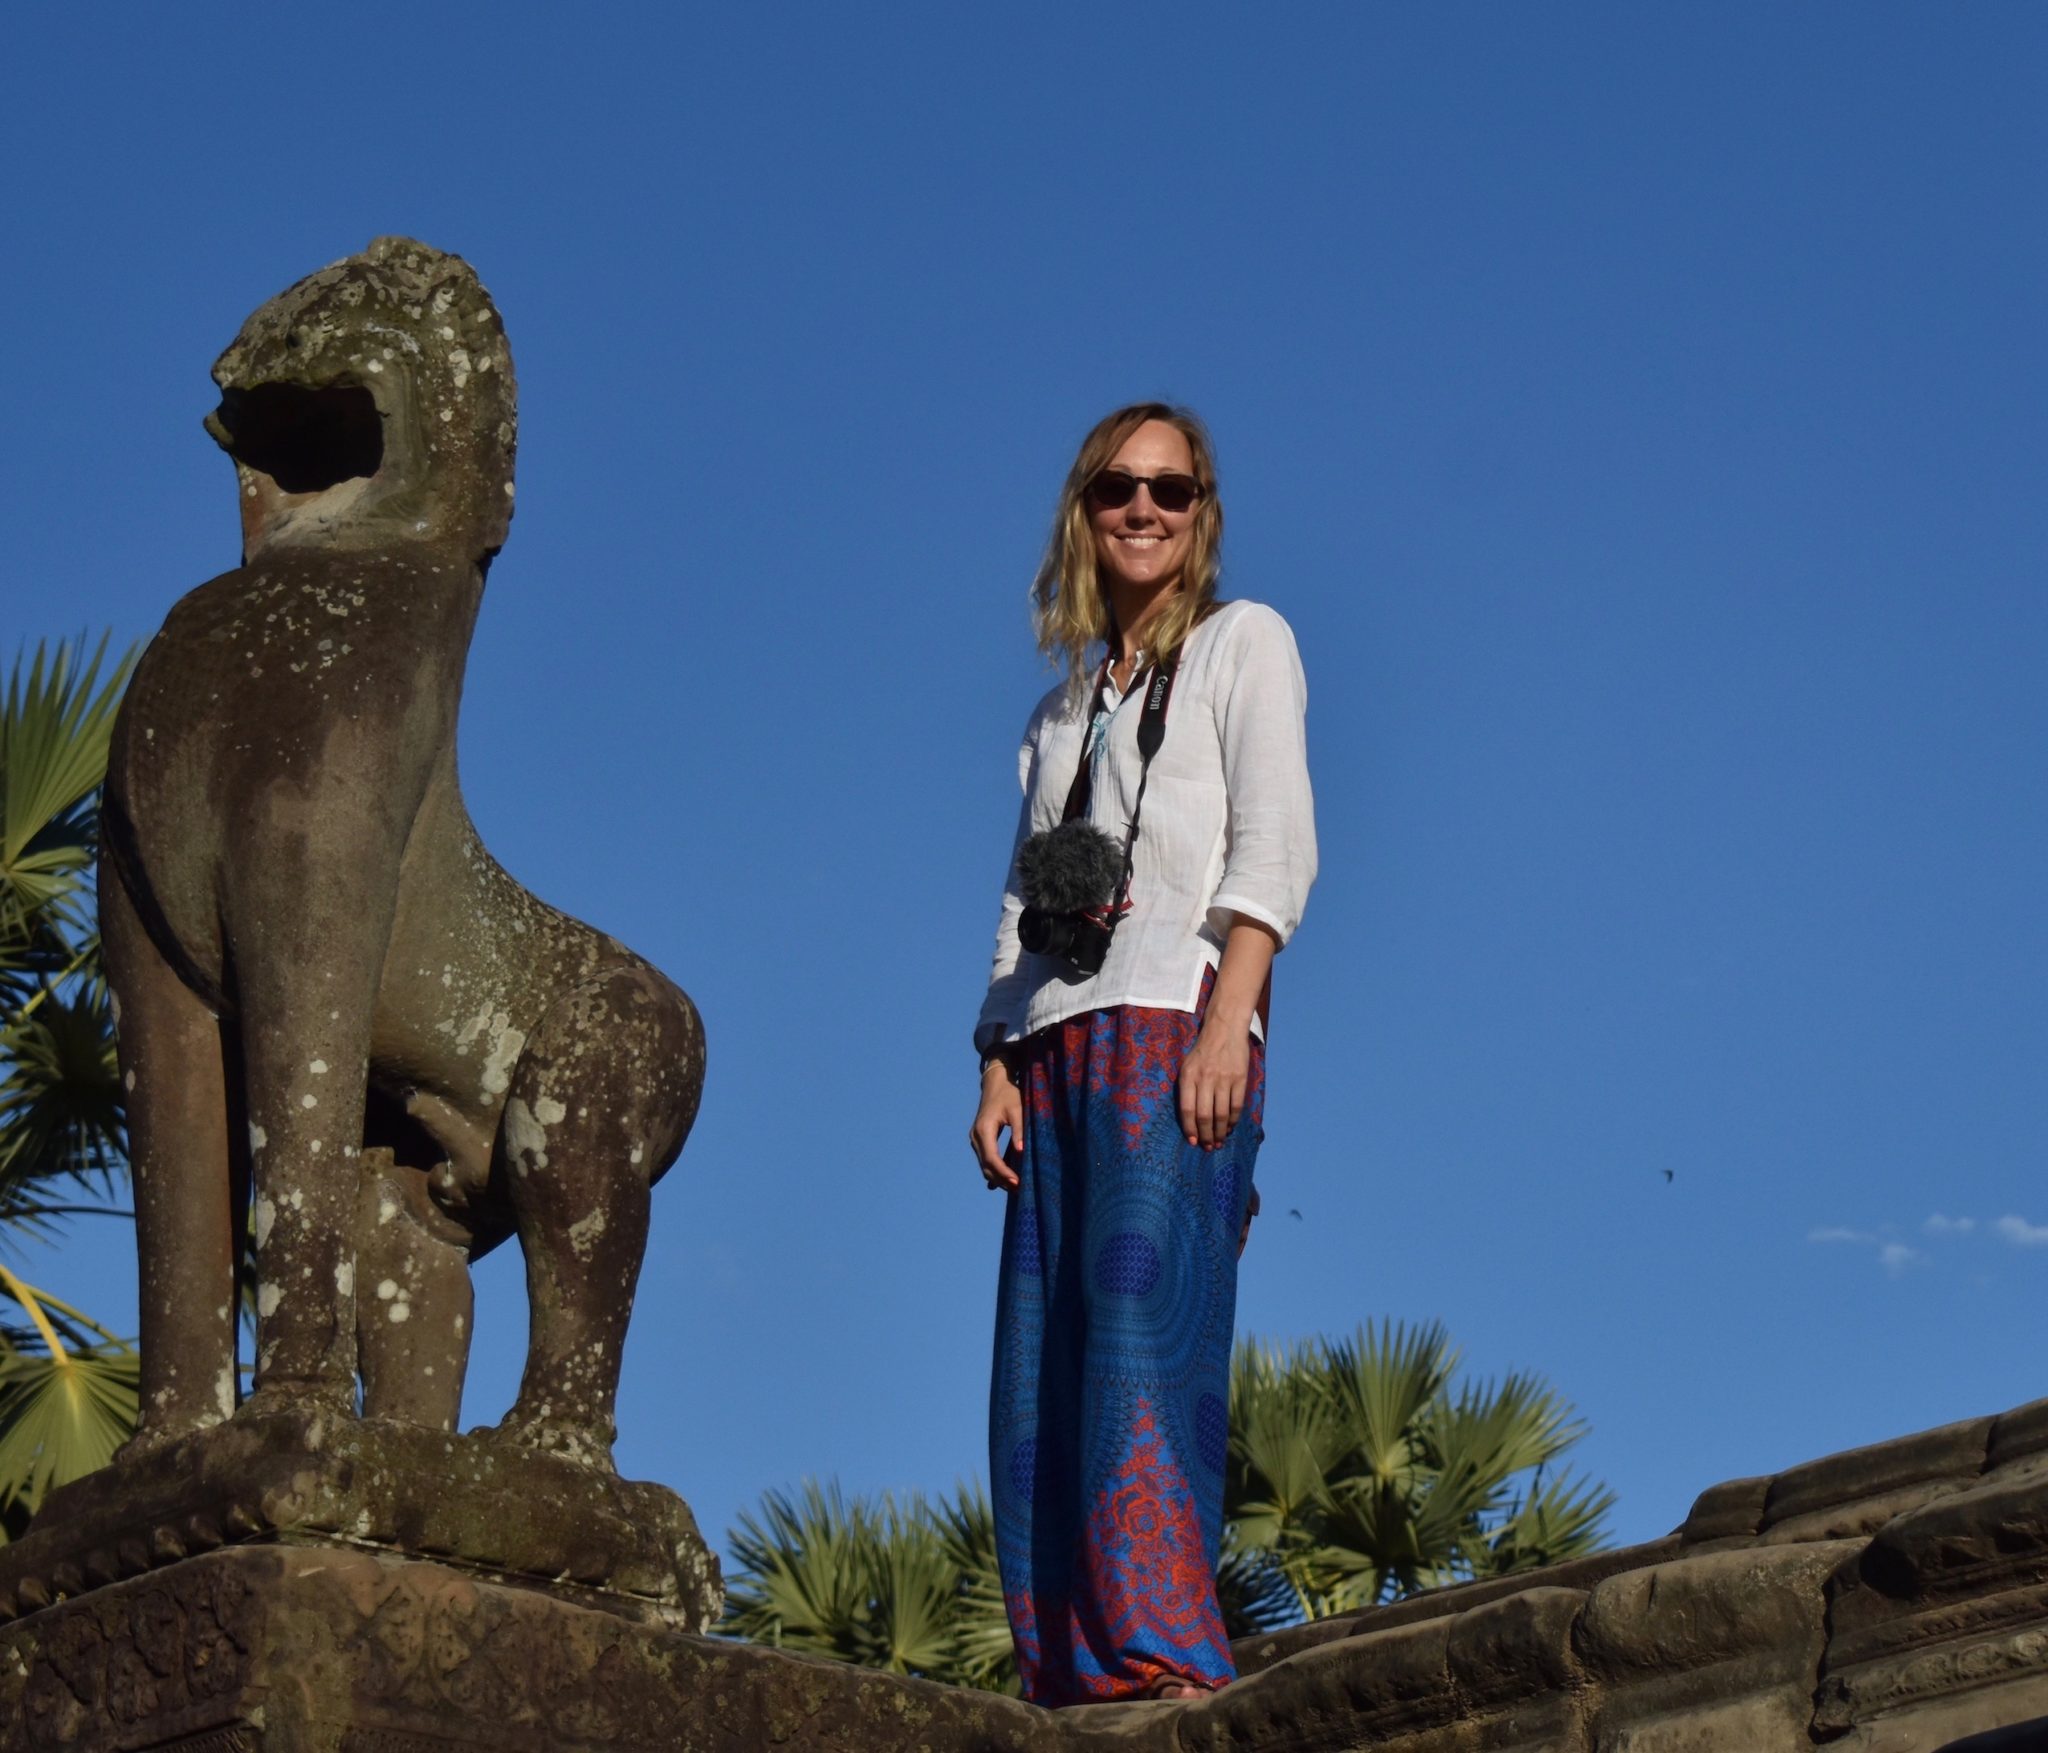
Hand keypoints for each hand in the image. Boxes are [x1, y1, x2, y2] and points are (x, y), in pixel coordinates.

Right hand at [970, 1056, 1023, 1191]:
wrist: (996, 1083)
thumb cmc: (1009, 1094)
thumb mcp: (1018, 1110)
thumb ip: (1018, 1131)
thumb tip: (1021, 1152)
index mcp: (984, 1129)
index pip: (991, 1158)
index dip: (1004, 1173)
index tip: (1017, 1182)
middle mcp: (975, 1136)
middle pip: (986, 1165)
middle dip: (1002, 1179)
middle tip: (1020, 1190)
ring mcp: (975, 1138)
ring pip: (984, 1165)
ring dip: (999, 1177)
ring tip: (1017, 1188)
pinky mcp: (980, 1140)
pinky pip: (985, 1159)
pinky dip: (995, 1170)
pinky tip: (1007, 1180)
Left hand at [1179, 1018, 1250, 1150]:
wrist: (1224, 1029)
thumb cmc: (1203, 1050)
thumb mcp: (1187, 1065)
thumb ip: (1186, 1088)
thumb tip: (1190, 1118)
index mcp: (1188, 1076)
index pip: (1187, 1109)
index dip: (1190, 1128)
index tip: (1193, 1141)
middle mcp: (1205, 1078)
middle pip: (1205, 1115)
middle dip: (1206, 1135)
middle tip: (1208, 1146)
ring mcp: (1224, 1079)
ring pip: (1221, 1114)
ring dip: (1220, 1132)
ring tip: (1219, 1141)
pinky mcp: (1240, 1078)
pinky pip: (1236, 1106)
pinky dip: (1233, 1120)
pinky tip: (1230, 1127)